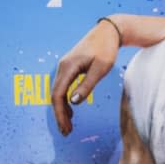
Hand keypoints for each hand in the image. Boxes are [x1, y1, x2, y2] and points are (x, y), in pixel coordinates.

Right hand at [52, 19, 120, 134]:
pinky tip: (72, 110)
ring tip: (69, 126)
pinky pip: (63, 87)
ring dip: (62, 109)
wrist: (108, 31)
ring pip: (58, 92)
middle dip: (59, 115)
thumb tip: (73, 102)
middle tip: (66, 132)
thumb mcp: (101, 68)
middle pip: (55, 95)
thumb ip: (87, 85)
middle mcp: (62, 67)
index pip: (58, 95)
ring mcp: (65, 66)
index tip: (66, 128)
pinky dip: (65, 100)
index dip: (60, 113)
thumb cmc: (107, 49)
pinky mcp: (70, 67)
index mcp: (68, 67)